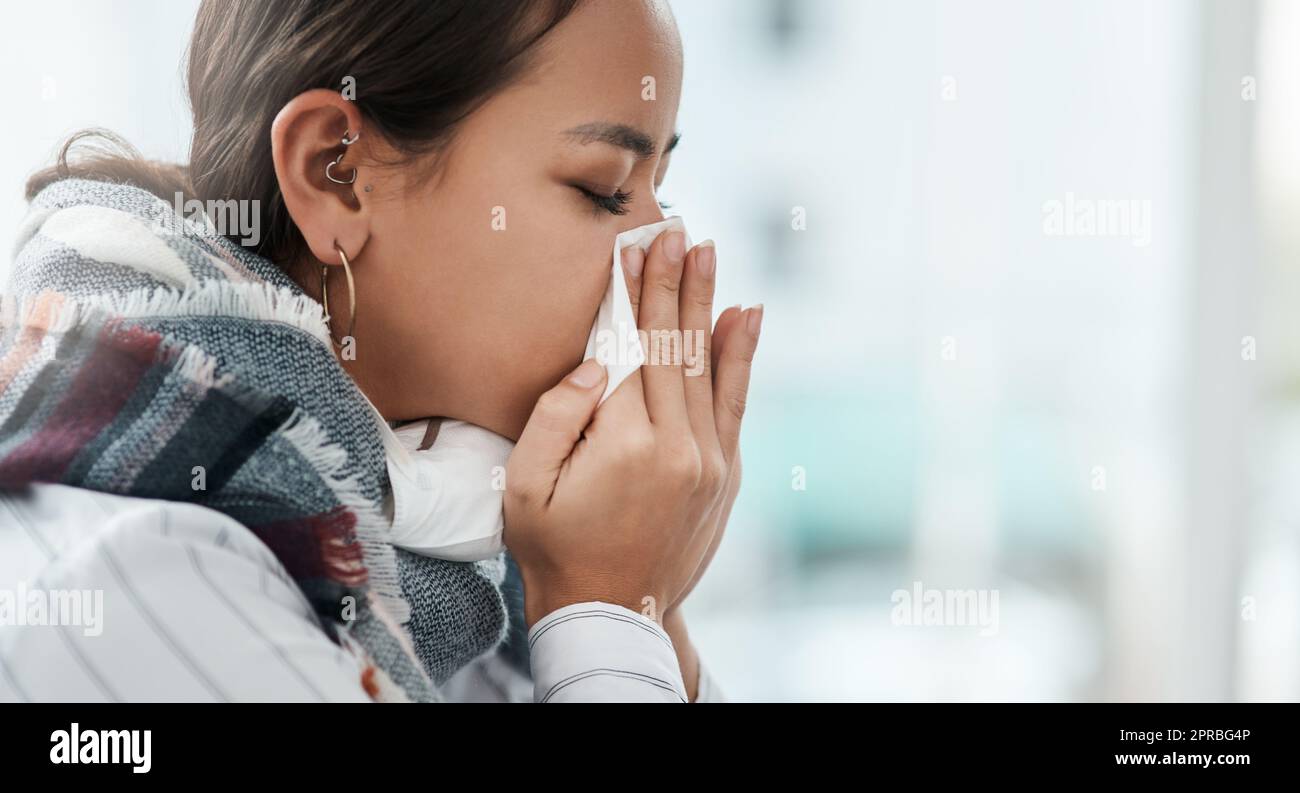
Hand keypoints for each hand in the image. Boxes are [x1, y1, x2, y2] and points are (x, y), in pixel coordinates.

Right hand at [504, 229, 761, 628]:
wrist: (614, 613)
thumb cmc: (556, 547)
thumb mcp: (526, 487)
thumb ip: (557, 416)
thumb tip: (596, 361)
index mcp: (626, 444)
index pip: (631, 347)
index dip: (633, 293)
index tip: (634, 247)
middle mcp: (679, 447)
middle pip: (674, 346)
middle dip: (673, 282)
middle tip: (677, 229)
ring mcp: (711, 461)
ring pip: (709, 365)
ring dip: (706, 304)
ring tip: (708, 253)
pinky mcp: (726, 473)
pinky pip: (735, 401)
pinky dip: (740, 355)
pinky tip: (743, 315)